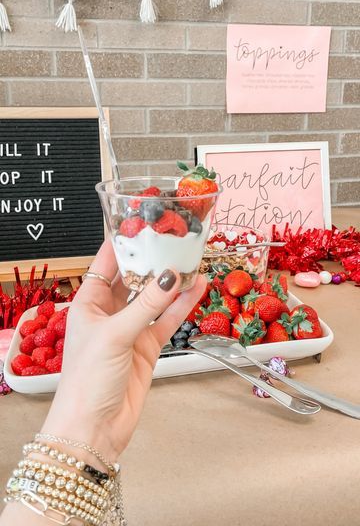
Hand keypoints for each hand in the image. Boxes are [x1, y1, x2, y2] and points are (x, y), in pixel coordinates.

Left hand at [41, 240, 205, 462]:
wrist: (94, 428)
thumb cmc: (88, 380)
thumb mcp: (115, 335)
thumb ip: (146, 304)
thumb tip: (172, 276)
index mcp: (89, 302)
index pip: (107, 262)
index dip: (125, 241)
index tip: (144, 220)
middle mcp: (109, 312)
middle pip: (134, 277)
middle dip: (154, 258)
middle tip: (177, 237)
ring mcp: (130, 329)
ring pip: (155, 297)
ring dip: (173, 281)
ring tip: (194, 259)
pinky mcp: (147, 346)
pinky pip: (167, 319)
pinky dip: (182, 305)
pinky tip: (197, 288)